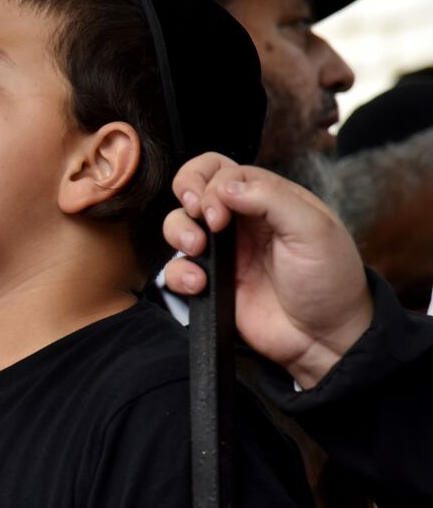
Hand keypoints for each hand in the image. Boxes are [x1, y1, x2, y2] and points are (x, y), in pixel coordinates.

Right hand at [163, 153, 372, 387]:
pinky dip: (179, 275)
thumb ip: (270, 199)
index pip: (222, 170)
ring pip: (177, 225)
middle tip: (201, 220)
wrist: (324, 337)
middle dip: (186, 197)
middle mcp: (241, 220)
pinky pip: (176, 271)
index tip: (218, 213)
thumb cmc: (330, 281)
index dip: (210, 185)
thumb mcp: (314, 229)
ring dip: (178, 233)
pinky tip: (200, 285)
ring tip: (197, 251)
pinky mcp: (211, 284)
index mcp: (268, 198)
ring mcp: (223, 252)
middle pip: (193, 188)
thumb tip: (223, 186)